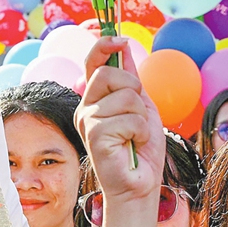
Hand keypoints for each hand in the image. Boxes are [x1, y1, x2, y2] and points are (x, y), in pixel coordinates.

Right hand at [75, 38, 165, 214]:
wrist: (140, 186)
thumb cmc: (140, 151)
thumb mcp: (141, 108)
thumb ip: (130, 81)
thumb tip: (123, 47)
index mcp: (95, 100)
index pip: (93, 63)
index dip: (104, 46)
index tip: (119, 40)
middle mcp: (86, 108)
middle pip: (108, 74)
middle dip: (133, 87)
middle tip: (138, 110)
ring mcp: (88, 122)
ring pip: (125, 97)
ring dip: (142, 116)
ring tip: (137, 135)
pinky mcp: (94, 136)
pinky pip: (129, 119)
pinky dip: (141, 132)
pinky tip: (135, 146)